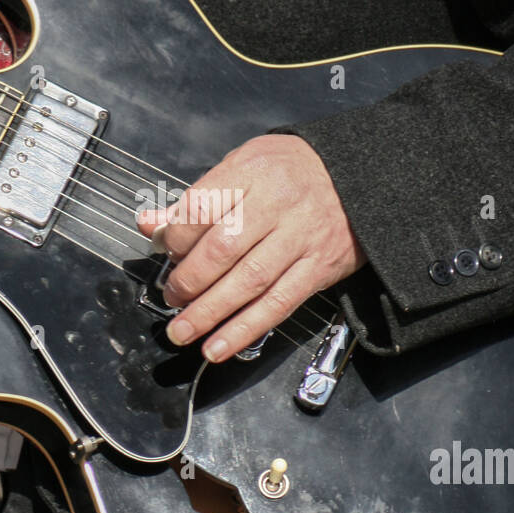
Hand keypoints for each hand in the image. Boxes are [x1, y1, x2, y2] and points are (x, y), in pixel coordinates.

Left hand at [136, 134, 365, 362]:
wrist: (362, 177)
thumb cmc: (295, 171)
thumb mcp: (245, 165)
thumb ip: (199, 198)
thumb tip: (151, 224)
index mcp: (253, 172)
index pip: (202, 207)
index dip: (175, 237)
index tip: (163, 251)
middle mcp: (278, 204)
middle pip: (222, 249)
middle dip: (188, 280)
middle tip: (171, 295)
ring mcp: (301, 239)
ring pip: (248, 282)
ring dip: (209, 313)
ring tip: (182, 331)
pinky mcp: (318, 268)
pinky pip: (278, 305)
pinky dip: (245, 330)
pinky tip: (219, 347)